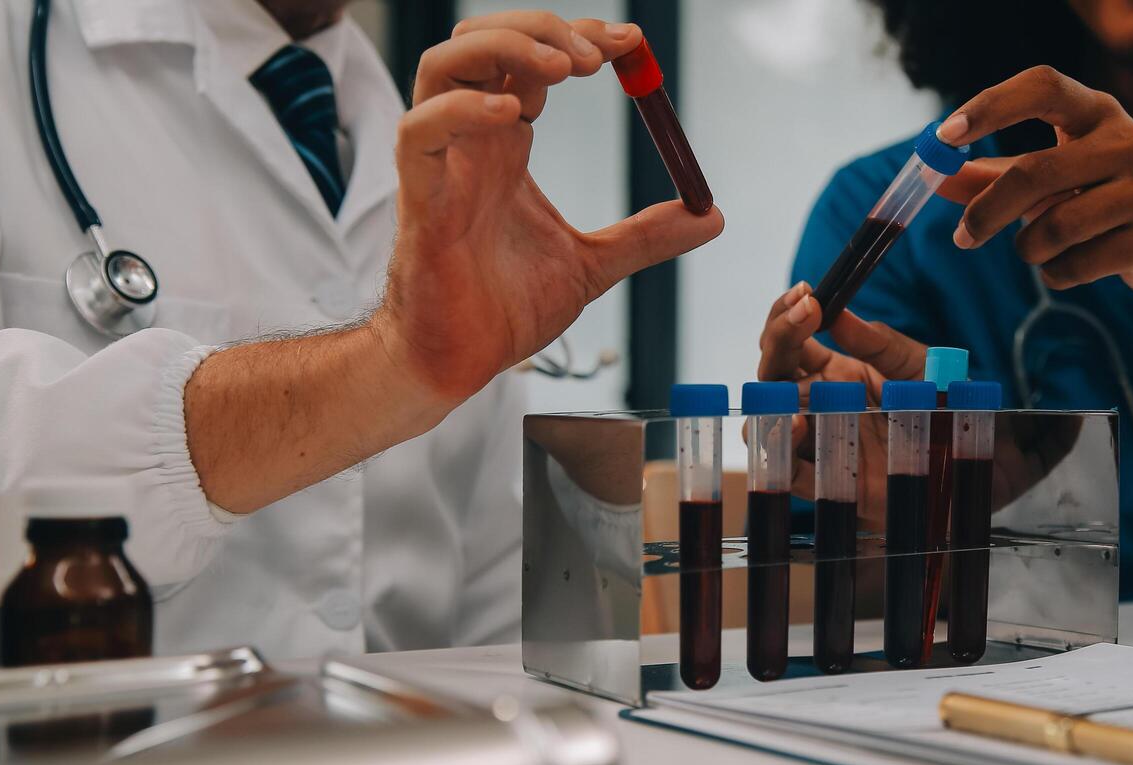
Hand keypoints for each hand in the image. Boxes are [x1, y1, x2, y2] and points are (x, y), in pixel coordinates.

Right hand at [375, 13, 723, 404]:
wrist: (459, 363)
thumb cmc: (504, 311)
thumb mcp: (594, 264)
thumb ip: (647, 236)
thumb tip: (713, 215)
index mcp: (506, 148)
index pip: (532, 62)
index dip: (581, 39)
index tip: (632, 47)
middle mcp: (470, 144)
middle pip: (486, 42)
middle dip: (544, 28)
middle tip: (604, 56)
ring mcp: (441, 166)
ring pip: (443, 65)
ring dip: (503, 47)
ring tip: (563, 67)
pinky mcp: (419, 200)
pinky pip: (420, 131)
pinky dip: (462, 109)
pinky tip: (512, 117)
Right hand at [756, 282, 928, 525]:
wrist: (970, 460)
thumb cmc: (943, 409)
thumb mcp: (918, 366)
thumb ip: (879, 343)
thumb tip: (839, 313)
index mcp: (834, 373)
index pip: (792, 340)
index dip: (788, 314)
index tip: (807, 294)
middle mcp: (818, 404)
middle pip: (772, 372)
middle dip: (777, 338)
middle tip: (801, 314)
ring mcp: (818, 440)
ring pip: (766, 418)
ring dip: (766, 394)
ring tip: (791, 374)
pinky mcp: (824, 481)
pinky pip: (786, 468)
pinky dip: (779, 447)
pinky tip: (794, 423)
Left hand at [937, 65, 1132, 296]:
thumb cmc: (1099, 197)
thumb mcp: (1052, 178)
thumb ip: (994, 176)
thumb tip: (936, 181)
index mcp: (1098, 111)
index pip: (1042, 86)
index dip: (991, 106)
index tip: (945, 137)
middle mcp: (1130, 139)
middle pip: (1035, 172)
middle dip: (987, 212)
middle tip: (962, 237)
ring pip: (1055, 227)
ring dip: (1028, 249)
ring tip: (1038, 249)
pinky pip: (1077, 265)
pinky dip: (1057, 275)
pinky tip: (1069, 266)